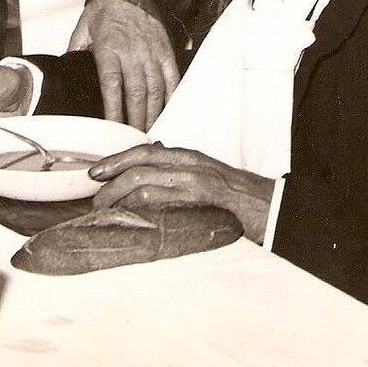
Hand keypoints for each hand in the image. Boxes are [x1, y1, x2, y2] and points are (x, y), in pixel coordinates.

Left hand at [67, 0, 179, 131]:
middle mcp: (132, 52)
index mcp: (109, 49)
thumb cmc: (105, 9)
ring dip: (154, 113)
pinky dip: (171, 95)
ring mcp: (151, 52)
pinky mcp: (165, 49)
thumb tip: (66, 70)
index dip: (114, 110)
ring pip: (155, 89)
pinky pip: (171, 76)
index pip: (112, 86)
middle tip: (135, 139)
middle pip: (136, 94)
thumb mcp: (83, 29)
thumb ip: (76, 52)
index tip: (114, 129)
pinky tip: (169, 110)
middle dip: (137, 120)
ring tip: (150, 131)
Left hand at [89, 143, 274, 242]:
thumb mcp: (208, 178)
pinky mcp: (202, 196)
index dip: (117, 158)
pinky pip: (163, 197)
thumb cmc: (240, 200)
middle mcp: (190, 163)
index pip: (145, 151)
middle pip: (140, 161)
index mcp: (189, 157)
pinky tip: (129, 215)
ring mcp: (196, 179)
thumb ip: (182, 173)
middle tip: (93, 190)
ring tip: (104, 209)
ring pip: (144, 179)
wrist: (275, 208)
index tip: (96, 171)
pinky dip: (140, 205)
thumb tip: (153, 167)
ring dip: (118, 194)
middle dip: (111, 173)